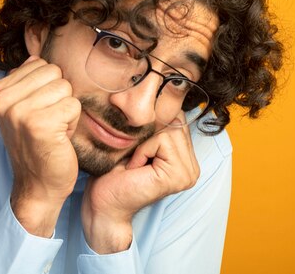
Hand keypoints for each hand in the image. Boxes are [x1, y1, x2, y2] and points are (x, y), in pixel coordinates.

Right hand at [0, 56, 81, 236]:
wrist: (37, 185)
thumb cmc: (36, 144)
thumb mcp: (24, 107)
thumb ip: (28, 80)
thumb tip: (37, 58)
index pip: (41, 64)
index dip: (47, 89)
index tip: (37, 113)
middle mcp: (4, 99)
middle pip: (55, 73)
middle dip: (59, 97)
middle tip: (47, 122)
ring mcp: (19, 112)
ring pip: (66, 88)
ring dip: (66, 110)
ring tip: (53, 129)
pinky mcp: (39, 125)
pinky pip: (73, 105)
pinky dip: (71, 123)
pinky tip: (58, 138)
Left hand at [81, 111, 199, 252]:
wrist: (103, 204)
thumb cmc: (112, 172)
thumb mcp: (134, 141)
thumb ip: (152, 124)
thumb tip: (159, 90)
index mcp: (184, 157)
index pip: (175, 117)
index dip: (150, 124)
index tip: (135, 148)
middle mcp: (192, 165)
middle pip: (174, 120)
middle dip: (147, 133)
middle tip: (133, 159)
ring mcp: (189, 172)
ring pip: (168, 128)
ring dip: (143, 143)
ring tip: (134, 163)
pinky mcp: (179, 175)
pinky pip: (162, 140)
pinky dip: (142, 150)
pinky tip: (135, 169)